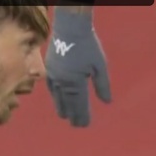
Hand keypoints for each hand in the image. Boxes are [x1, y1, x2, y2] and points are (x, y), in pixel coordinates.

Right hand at [45, 6, 111, 127]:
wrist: (69, 30)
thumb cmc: (88, 46)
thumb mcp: (100, 65)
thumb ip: (102, 85)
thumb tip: (106, 102)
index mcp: (75, 82)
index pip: (79, 103)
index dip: (82, 115)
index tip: (85, 125)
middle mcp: (62, 82)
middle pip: (68, 103)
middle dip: (73, 114)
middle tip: (76, 125)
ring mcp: (53, 77)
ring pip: (57, 96)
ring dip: (62, 107)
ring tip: (65, 116)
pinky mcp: (49, 70)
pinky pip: (51, 88)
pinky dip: (55, 96)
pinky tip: (57, 99)